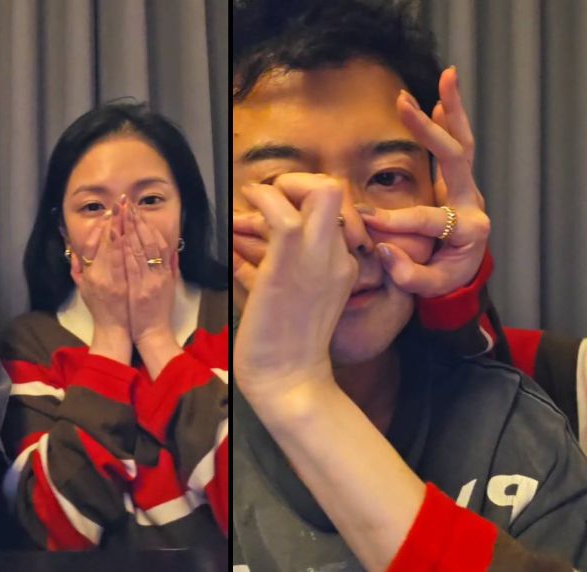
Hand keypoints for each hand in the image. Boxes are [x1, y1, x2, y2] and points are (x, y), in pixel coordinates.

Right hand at [70, 201, 130, 361]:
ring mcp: (116, 281)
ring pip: (120, 249)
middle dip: (114, 222)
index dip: (99, 228)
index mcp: (88, 275)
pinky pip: (132, 262)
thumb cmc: (100, 309)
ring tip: (130, 211)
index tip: (106, 213)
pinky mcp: (131, 286)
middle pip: (106, 243)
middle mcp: (100, 276)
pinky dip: (134, 246)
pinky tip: (138, 232)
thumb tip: (72, 248)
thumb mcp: (82, 288)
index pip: (91, 245)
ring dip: (125, 228)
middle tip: (120, 204)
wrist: (116, 330)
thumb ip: (76, 268)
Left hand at [122, 200, 179, 358]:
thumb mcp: (169, 287)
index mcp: (166, 273)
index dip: (150, 226)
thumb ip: (171, 268)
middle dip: (138, 222)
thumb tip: (173, 250)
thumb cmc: (158, 312)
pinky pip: (131, 266)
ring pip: (140, 250)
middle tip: (128, 205)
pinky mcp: (138, 290)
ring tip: (122, 214)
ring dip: (130, 230)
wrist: (153, 333)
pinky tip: (119, 237)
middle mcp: (159, 275)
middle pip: (150, 242)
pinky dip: (125, 250)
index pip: (161, 243)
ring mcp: (149, 282)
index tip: (139, 212)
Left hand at [233, 174, 357, 402]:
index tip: (279, 209)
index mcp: (343, 265)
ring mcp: (317, 260)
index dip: (310, 198)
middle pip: (337, 190)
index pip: (339, 210)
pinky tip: (249, 204)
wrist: (289, 381)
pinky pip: (283, 215)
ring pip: (321, 192)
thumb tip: (243, 236)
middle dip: (302, 180)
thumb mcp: (294, 297)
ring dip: (283, 185)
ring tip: (257, 199)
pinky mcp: (287, 268)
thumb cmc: (285, 344)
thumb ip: (278, 263)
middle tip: (274, 196)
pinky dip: (264, 199)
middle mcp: (338, 257)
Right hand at [359, 67, 489, 297]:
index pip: (429, 219)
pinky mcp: (459, 181)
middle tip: (404, 104)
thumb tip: (383, 249)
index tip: (364, 220)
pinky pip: (459, 146)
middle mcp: (473, 203)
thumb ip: (407, 274)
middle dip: (429, 132)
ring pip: (463, 143)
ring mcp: (468, 189)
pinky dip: (451, 121)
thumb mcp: (427, 288)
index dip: (396, 220)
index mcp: (469, 231)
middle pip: (456, 159)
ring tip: (446, 78)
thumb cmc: (442, 279)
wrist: (463, 272)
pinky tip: (440, 99)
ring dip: (452, 110)